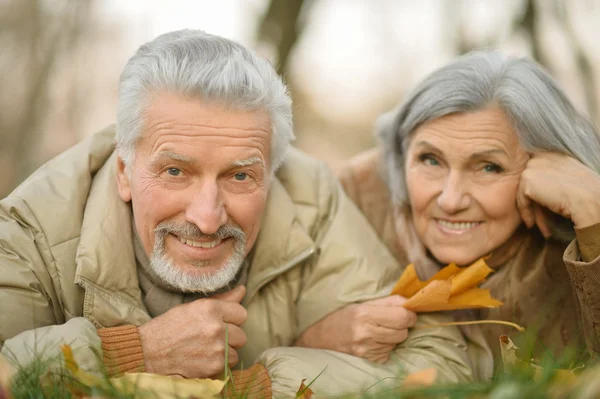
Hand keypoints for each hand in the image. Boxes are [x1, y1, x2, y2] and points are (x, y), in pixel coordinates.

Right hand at [138, 285, 246, 377]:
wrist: (148, 352)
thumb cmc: (169, 327)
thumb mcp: (193, 307)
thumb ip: (221, 300)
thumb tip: (243, 289)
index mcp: (210, 308)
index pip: (241, 313)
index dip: (232, 319)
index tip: (221, 323)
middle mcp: (216, 327)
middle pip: (241, 334)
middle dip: (229, 337)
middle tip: (211, 338)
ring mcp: (216, 348)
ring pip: (236, 351)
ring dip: (225, 352)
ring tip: (206, 349)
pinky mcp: (214, 366)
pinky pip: (228, 365)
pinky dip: (219, 364)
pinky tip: (203, 359)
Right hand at [295, 296, 416, 362]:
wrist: (321, 337)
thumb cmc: (343, 316)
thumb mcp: (362, 303)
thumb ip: (388, 301)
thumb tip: (410, 302)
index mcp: (365, 314)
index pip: (402, 317)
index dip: (409, 314)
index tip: (407, 312)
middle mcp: (366, 333)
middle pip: (403, 332)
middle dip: (402, 326)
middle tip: (391, 321)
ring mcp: (367, 350)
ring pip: (397, 343)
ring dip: (393, 337)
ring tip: (378, 331)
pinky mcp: (368, 360)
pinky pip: (389, 353)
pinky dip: (385, 347)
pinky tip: (373, 341)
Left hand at [517, 152, 599, 235]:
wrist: (589, 201)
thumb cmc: (586, 192)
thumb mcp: (570, 175)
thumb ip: (554, 173)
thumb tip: (543, 183)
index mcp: (552, 154)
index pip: (537, 172)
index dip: (540, 191)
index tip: (545, 205)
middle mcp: (541, 156)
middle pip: (529, 183)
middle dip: (534, 201)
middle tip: (539, 219)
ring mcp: (533, 166)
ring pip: (524, 192)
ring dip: (531, 209)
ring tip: (537, 224)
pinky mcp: (527, 179)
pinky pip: (521, 200)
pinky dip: (526, 213)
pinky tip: (531, 224)